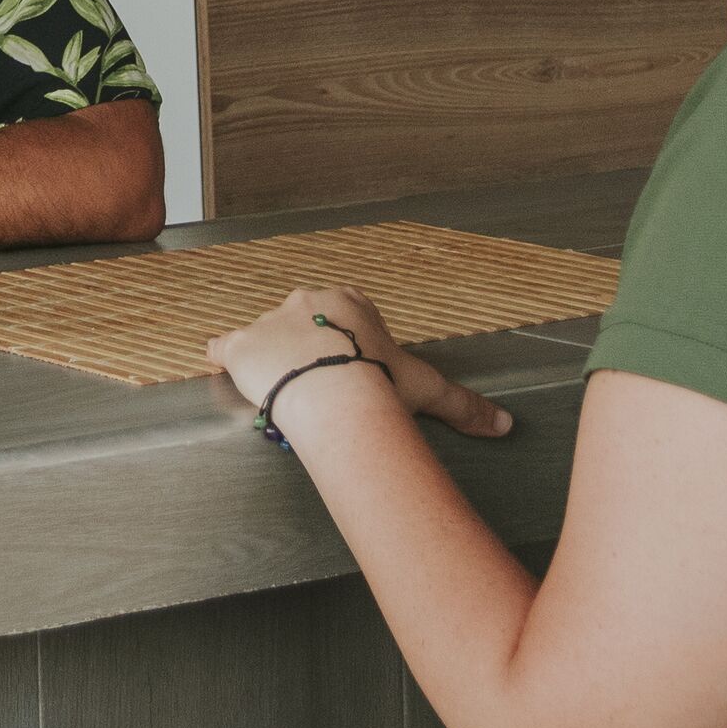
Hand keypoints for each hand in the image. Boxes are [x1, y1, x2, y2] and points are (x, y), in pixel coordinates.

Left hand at [208, 285, 513, 442]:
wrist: (332, 391)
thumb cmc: (379, 384)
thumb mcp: (428, 390)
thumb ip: (464, 406)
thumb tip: (504, 425)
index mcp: (351, 304)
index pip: (347, 312)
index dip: (348, 338)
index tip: (352, 362)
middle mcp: (308, 302)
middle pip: (303, 321)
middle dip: (307, 346)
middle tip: (317, 382)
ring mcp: (270, 320)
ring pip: (267, 335)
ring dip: (271, 358)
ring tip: (279, 386)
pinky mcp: (240, 345)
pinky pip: (225, 346)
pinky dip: (223, 357)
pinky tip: (222, 368)